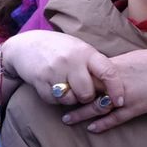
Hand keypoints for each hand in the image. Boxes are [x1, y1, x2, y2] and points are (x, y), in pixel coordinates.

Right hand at [0, 30, 121, 109]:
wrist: (26, 45)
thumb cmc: (60, 49)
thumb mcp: (80, 49)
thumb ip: (94, 65)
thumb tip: (114, 86)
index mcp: (86, 52)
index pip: (108, 72)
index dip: (116, 89)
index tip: (119, 101)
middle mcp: (71, 61)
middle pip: (87, 93)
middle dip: (87, 97)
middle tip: (82, 90)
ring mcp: (54, 71)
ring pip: (70, 100)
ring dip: (70, 99)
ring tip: (66, 86)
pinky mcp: (39, 80)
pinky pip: (53, 101)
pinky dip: (55, 99)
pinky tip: (53, 86)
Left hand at [60, 27, 146, 130]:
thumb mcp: (135, 58)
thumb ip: (117, 66)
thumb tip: (102, 71)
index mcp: (116, 66)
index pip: (88, 74)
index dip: (74, 80)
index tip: (61, 82)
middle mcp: (118, 82)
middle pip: (88, 91)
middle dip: (71, 97)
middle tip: (55, 102)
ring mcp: (127, 96)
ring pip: (98, 107)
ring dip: (82, 113)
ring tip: (67, 119)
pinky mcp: (138, 108)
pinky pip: (116, 118)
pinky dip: (103, 123)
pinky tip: (92, 128)